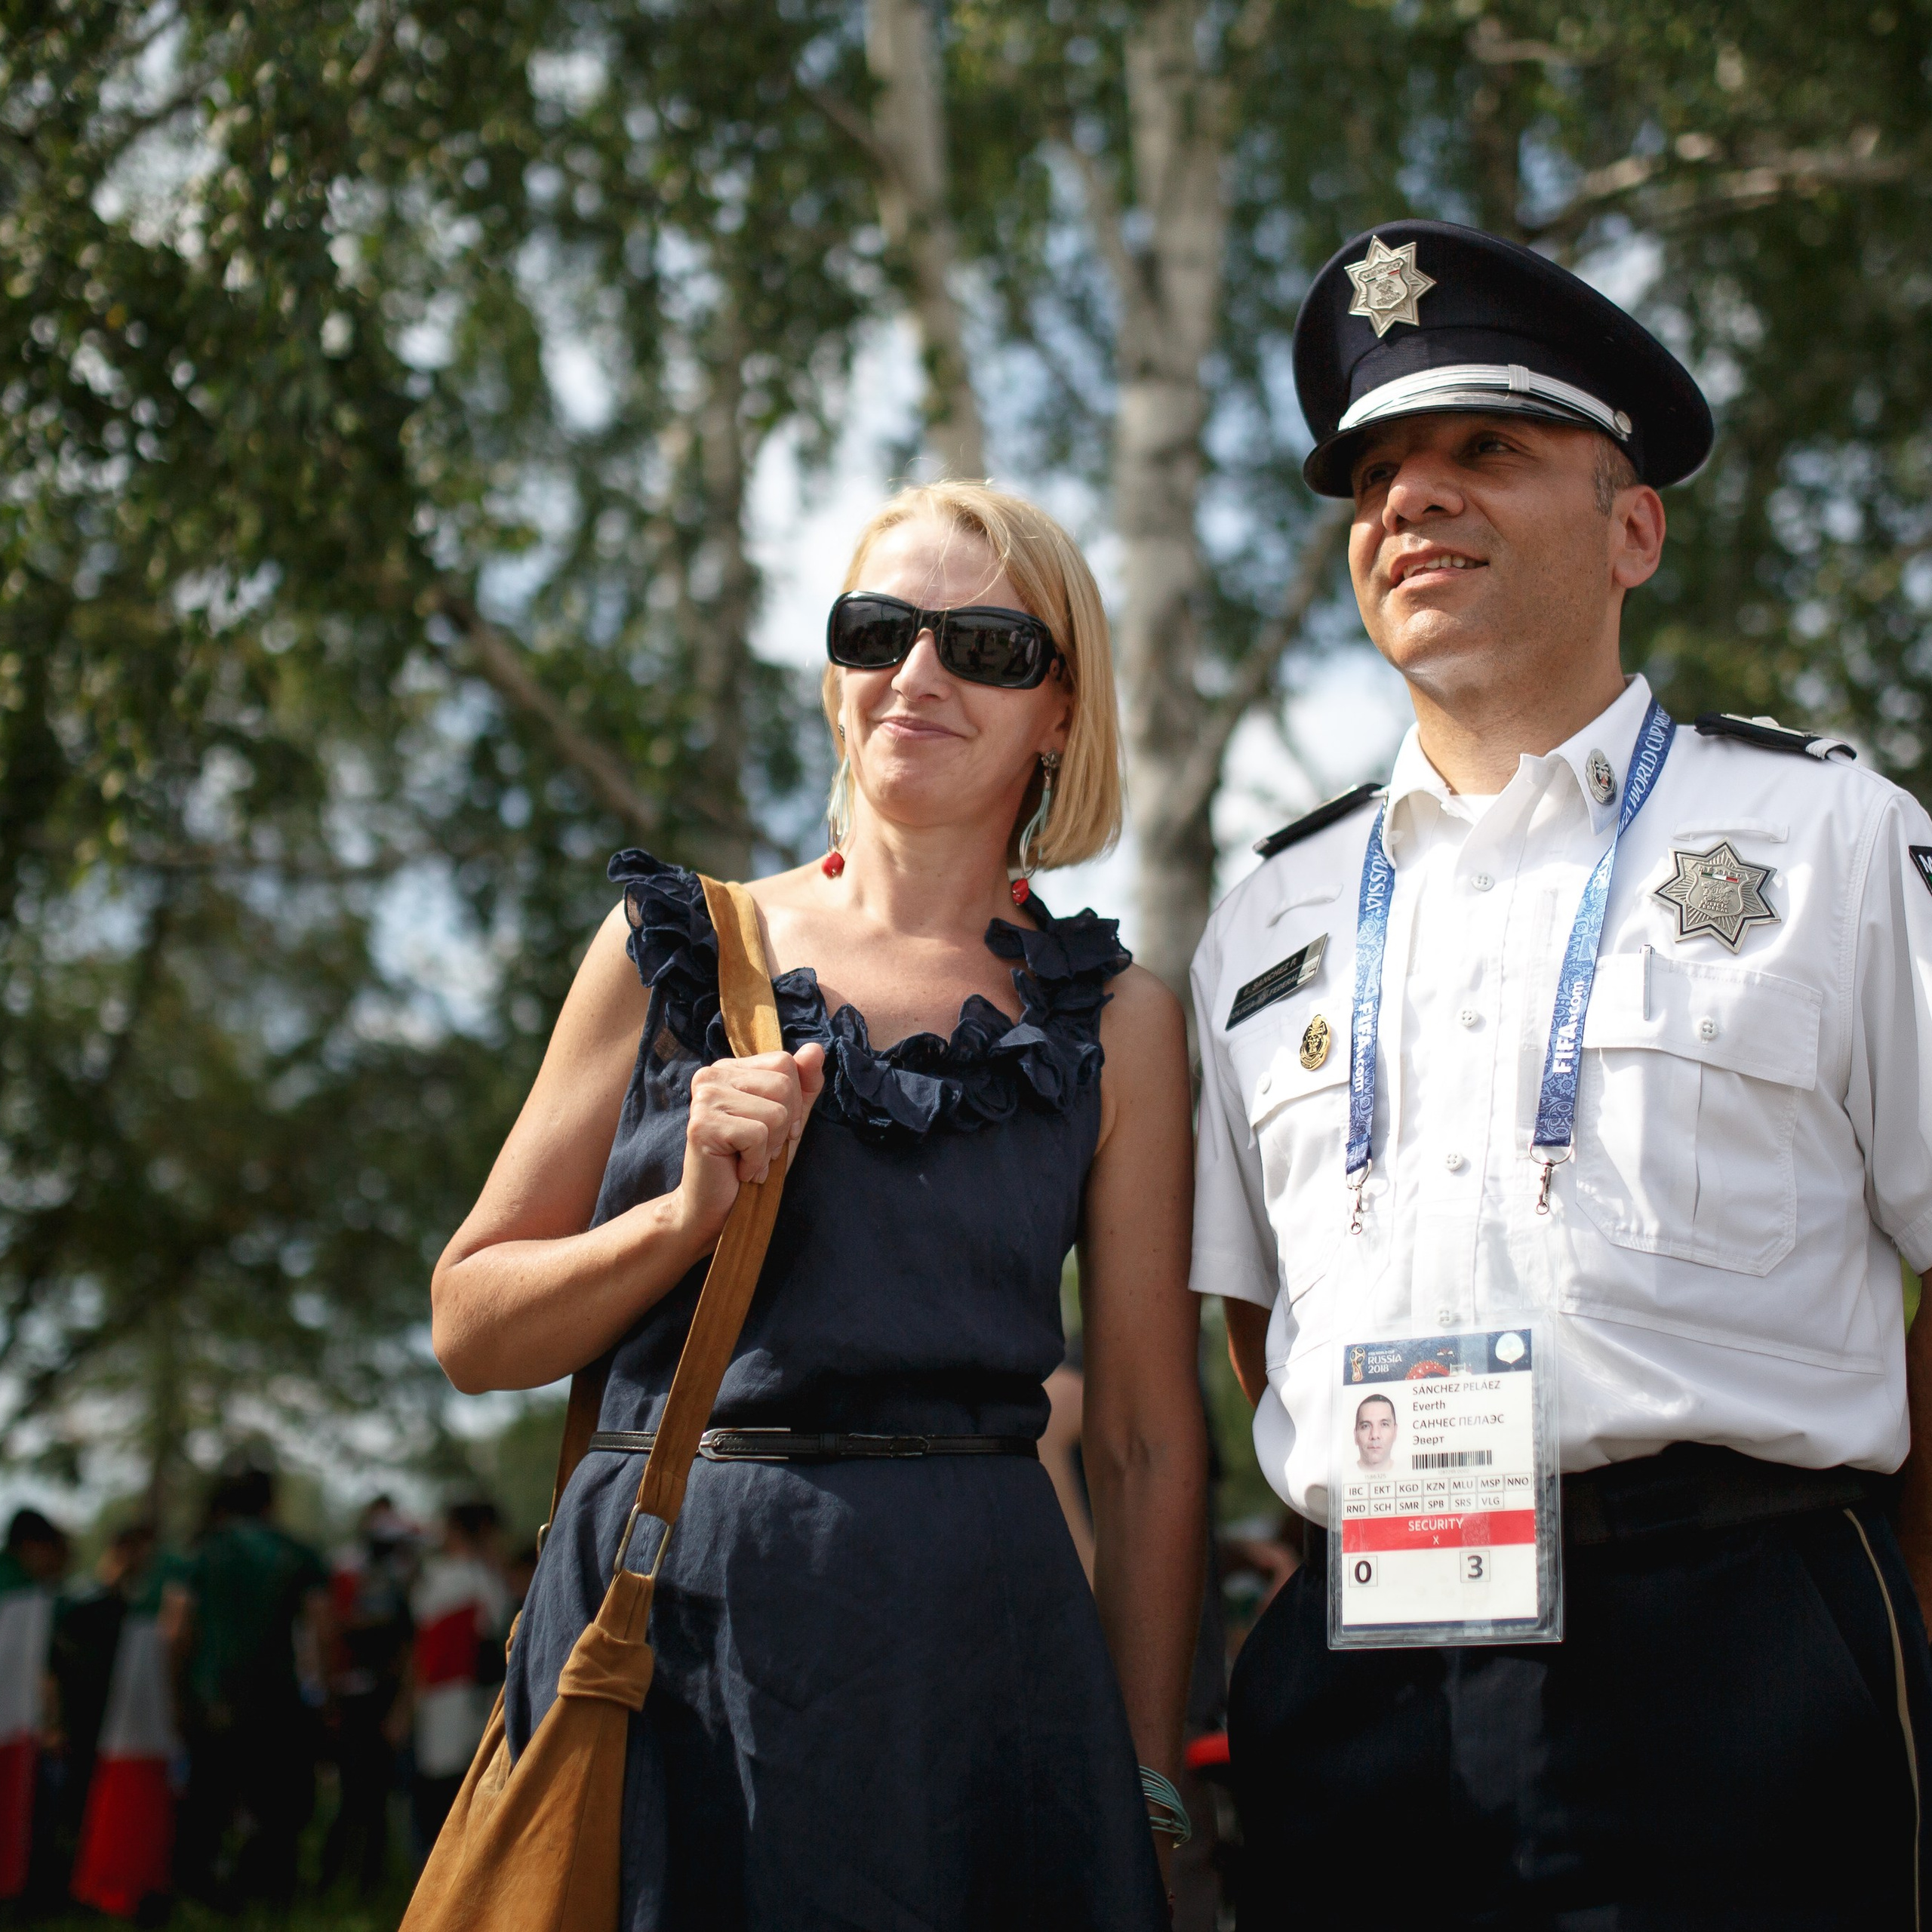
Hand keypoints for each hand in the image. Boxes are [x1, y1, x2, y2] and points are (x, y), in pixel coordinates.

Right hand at [677, 1043, 826, 1239]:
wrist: (715, 1207)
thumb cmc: (752, 1162)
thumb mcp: (788, 1120)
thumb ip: (804, 1085)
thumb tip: (816, 1049)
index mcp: (730, 1068)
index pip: (785, 1062)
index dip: (793, 1102)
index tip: (775, 1130)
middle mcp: (711, 1074)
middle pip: (783, 1085)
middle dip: (783, 1127)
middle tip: (760, 1149)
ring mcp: (704, 1097)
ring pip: (775, 1112)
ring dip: (770, 1147)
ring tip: (750, 1160)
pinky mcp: (702, 1125)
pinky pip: (758, 1135)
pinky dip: (757, 1161)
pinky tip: (740, 1170)